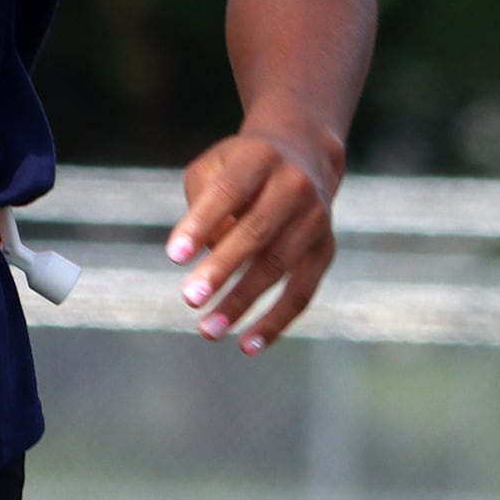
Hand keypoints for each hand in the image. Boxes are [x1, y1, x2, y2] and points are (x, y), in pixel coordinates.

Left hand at [163, 126, 339, 354]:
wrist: (301, 155)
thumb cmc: (239, 168)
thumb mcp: (213, 167)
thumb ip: (201, 203)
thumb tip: (204, 254)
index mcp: (259, 158)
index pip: (227, 192)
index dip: (200, 223)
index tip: (173, 256)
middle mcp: (294, 186)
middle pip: (256, 231)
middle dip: (222, 268)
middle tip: (189, 298)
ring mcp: (315, 219)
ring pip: (278, 267)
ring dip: (242, 302)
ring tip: (207, 329)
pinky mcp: (325, 250)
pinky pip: (302, 292)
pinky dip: (275, 321)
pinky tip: (247, 344)